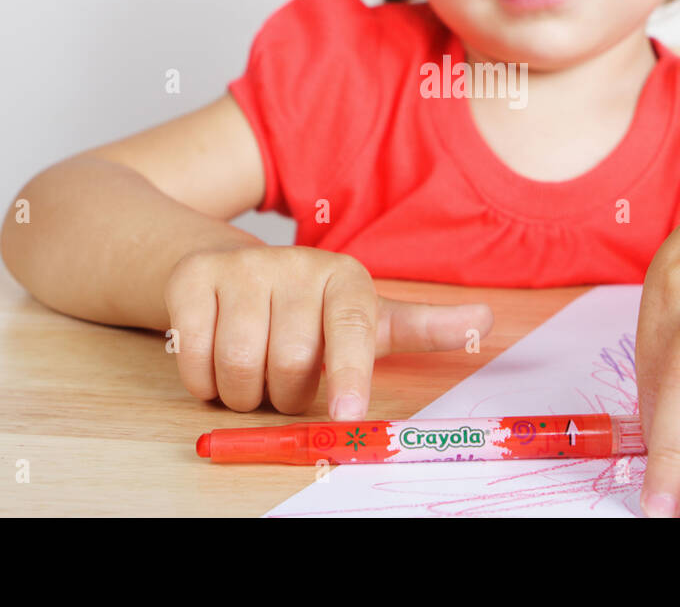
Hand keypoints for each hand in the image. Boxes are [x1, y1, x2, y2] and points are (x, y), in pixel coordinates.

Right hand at [164, 243, 493, 416]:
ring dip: (243, 394)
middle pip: (291, 362)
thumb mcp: (369, 319)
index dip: (349, 376)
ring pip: (241, 364)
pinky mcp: (194, 277)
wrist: (232, 271)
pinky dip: (204, 381)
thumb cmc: (312, 310)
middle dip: (285, 394)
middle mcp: (296, 264)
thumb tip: (485, 319)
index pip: (353, 329)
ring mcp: (243, 267)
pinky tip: (216, 364)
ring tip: (254, 377)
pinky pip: (195, 355)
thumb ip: (424, 327)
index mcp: (347, 278)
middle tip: (285, 383)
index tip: (346, 416)